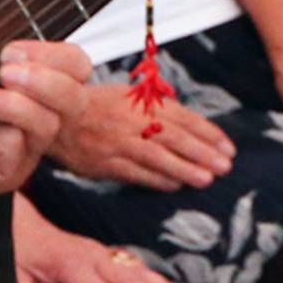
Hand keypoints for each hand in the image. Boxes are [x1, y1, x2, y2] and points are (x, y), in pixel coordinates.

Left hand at [0, 0, 92, 207]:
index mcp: (35, 78)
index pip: (77, 64)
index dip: (54, 55)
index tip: (12, 48)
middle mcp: (38, 112)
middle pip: (77, 95)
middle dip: (45, 80)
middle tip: (3, 68)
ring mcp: (25, 146)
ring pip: (50, 125)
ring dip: (14, 106)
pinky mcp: (5, 173)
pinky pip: (16, 153)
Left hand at [11, 201, 189, 282]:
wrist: (18, 222)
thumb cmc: (13, 253)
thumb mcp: (11, 280)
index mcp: (71, 264)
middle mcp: (93, 256)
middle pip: (131, 281)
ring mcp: (103, 253)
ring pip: (140, 270)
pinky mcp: (106, 253)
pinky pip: (136, 265)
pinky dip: (156, 279)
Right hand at [51, 81, 236, 190]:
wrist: (55, 117)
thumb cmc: (95, 106)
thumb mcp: (129, 96)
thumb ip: (159, 109)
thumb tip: (192, 125)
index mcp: (142, 103)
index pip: (183, 118)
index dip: (208, 133)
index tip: (227, 147)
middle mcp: (132, 122)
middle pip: (174, 137)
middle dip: (203, 152)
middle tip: (225, 164)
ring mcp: (118, 143)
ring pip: (157, 157)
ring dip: (184, 169)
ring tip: (206, 178)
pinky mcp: (105, 163)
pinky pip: (136, 174)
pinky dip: (157, 180)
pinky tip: (175, 185)